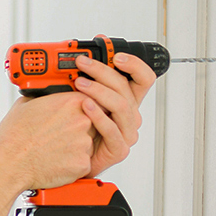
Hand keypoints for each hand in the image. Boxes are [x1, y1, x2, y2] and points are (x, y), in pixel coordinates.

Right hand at [0, 90, 95, 192]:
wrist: (9, 163)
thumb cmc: (14, 137)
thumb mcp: (25, 105)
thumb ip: (43, 96)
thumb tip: (43, 93)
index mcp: (71, 102)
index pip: (90, 101)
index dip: (81, 110)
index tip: (73, 115)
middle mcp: (82, 120)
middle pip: (91, 123)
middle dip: (77, 130)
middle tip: (58, 136)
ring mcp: (84, 143)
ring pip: (86, 144)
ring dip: (74, 148)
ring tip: (52, 150)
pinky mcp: (83, 163)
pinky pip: (82, 162)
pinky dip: (71, 164)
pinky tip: (54, 162)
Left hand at [72, 52, 156, 176]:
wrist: (71, 161)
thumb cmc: (78, 131)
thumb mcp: (83, 99)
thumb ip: (88, 80)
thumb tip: (84, 54)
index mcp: (128, 101)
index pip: (143, 78)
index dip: (134, 64)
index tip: (116, 55)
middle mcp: (131, 116)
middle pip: (126, 87)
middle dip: (103, 70)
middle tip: (83, 63)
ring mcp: (127, 133)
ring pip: (121, 105)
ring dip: (99, 90)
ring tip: (79, 82)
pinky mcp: (119, 149)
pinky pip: (112, 129)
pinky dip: (98, 115)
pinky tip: (84, 106)